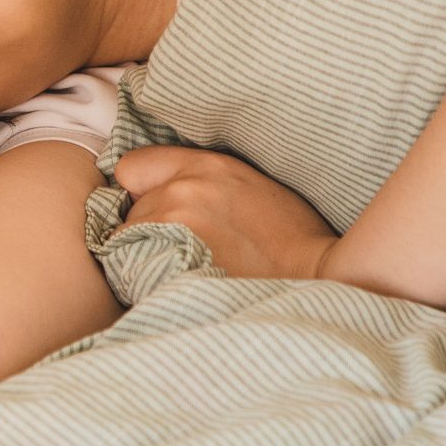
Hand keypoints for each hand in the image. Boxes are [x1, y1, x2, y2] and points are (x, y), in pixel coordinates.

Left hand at [113, 146, 339, 280]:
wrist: (315, 277)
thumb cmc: (288, 236)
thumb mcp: (248, 184)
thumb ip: (201, 180)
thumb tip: (160, 188)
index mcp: (205, 166)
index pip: (131, 167)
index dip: (140, 189)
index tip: (155, 203)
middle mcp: (183, 191)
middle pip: (131, 209)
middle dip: (150, 224)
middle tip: (189, 243)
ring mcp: (173, 227)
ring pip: (129, 240)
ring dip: (148, 252)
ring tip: (188, 264)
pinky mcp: (168, 265)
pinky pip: (131, 269)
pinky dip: (147, 276)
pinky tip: (180, 279)